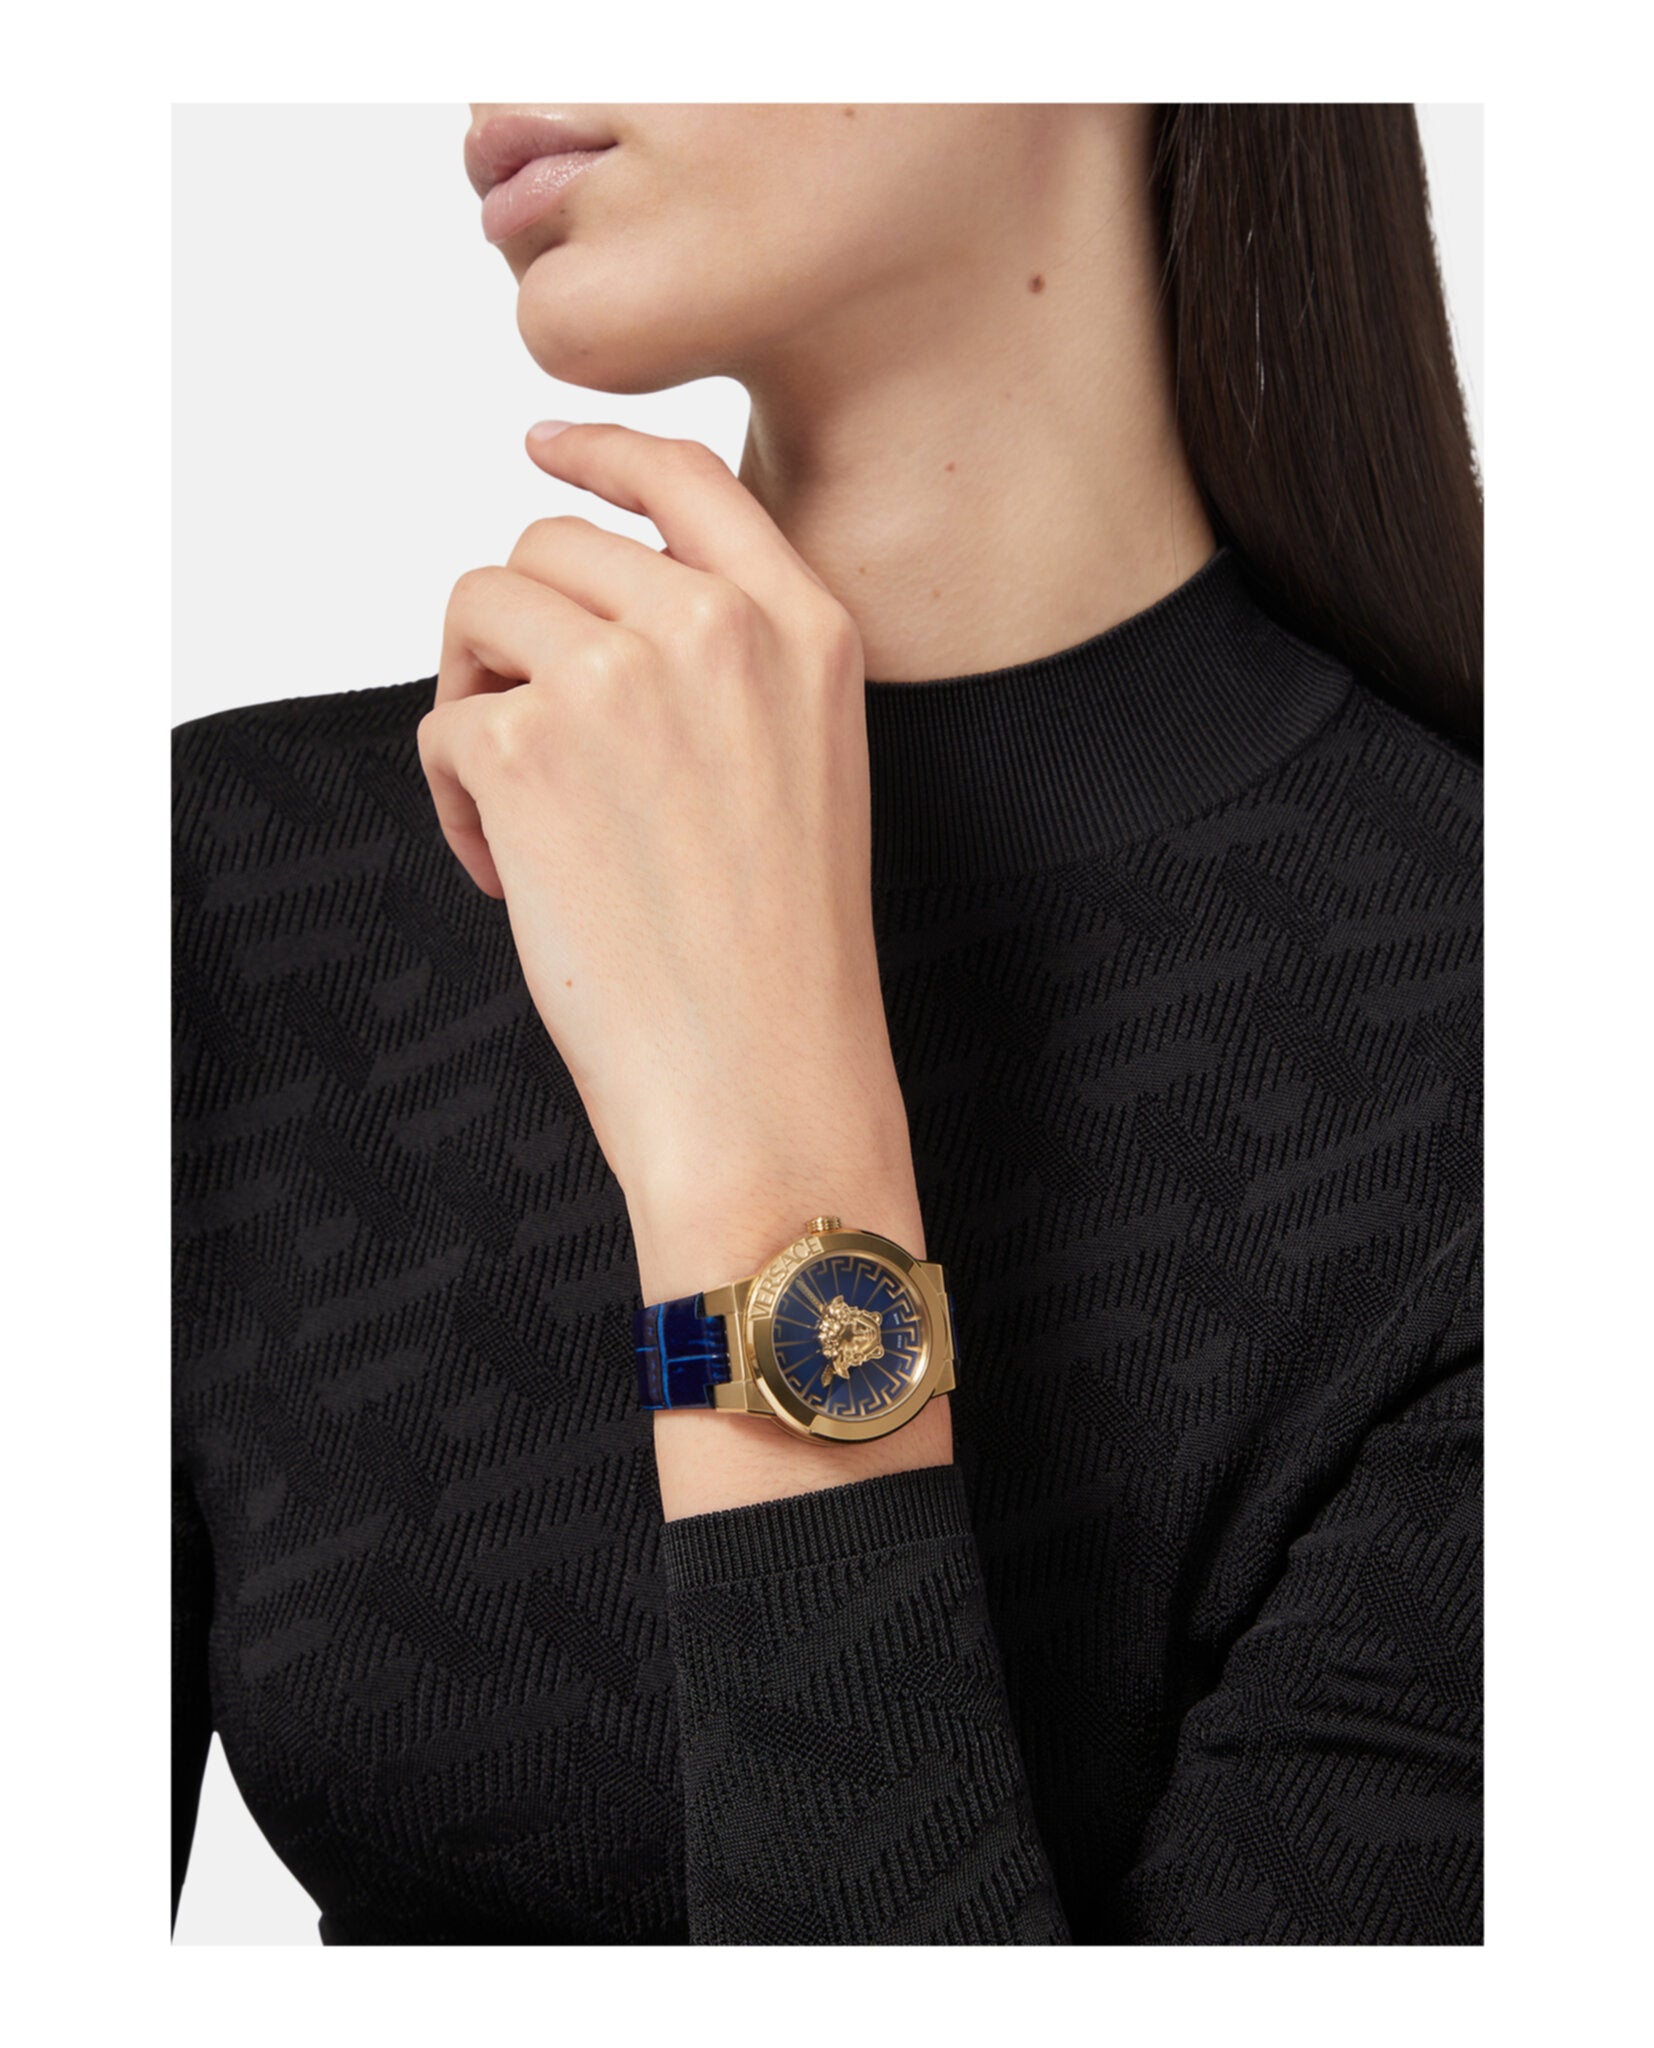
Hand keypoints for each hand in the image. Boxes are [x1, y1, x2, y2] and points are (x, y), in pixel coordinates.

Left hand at [417, 422, 926, 1318]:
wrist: (763, 1083)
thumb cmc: (784, 959)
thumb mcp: (808, 768)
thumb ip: (728, 661)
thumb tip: (586, 602)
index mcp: (805, 630)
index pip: (686, 479)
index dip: (600, 455)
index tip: (545, 453)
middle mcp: (713, 629)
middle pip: (549, 545)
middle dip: (519, 630)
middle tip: (536, 743)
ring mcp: (616, 680)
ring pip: (479, 608)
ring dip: (476, 699)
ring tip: (524, 811)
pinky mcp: (524, 749)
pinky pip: (441, 719)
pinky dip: (456, 796)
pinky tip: (512, 872)